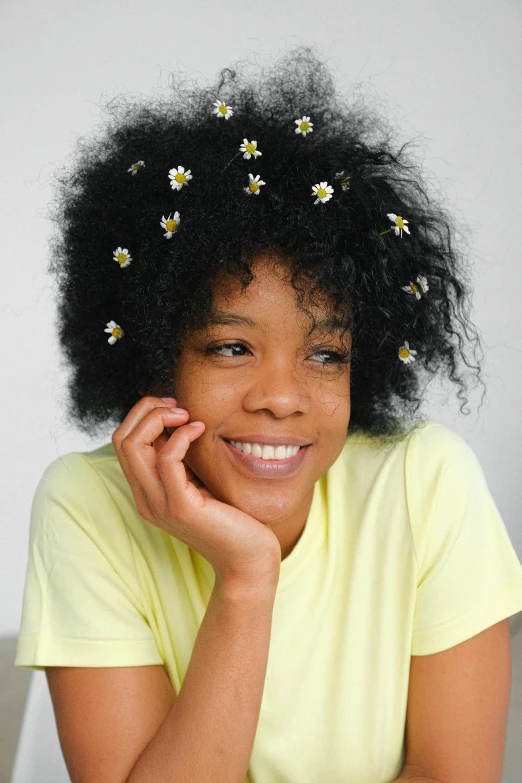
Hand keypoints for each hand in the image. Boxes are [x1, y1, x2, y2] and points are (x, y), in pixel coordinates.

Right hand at [112, 397, 281, 584]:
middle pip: (122, 439)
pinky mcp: (180, 507)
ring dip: (159, 417)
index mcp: (147, 491)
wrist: (249, 559)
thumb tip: (173, 421)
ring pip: (134, 445)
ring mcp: (159, 504)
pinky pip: (166, 459)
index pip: (123, 441)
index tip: (175, 407)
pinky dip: (181, 436)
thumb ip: (181, 459)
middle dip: (147, 410)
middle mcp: (145, 498)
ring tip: (187, 415)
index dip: (143, 415)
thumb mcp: (198, 481)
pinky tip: (201, 430)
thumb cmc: (231, 518)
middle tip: (179, 406)